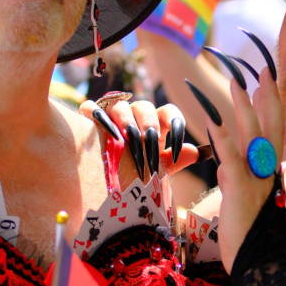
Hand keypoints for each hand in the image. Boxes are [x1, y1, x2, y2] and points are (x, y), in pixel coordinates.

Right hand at [79, 98, 197, 187]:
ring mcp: (111, 114)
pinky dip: (99, 117)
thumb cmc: (133, 171)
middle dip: (149, 126)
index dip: (176, 124)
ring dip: (127, 122)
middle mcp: (134, 114)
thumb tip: (195, 152)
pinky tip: (107, 134)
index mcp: (154, 124)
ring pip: (120, 106)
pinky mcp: (89, 116)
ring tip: (130, 139)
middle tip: (150, 145)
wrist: (104, 179)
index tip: (177, 145)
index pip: (169, 112)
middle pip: (145, 107)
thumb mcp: (154, 169)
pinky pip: (91, 108)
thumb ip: (173, 160)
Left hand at [205, 66, 283, 273]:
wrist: (259, 266)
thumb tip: (226, 164)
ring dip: (244, 107)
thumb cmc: (252, 236)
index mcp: (270, 171)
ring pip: (253, 135)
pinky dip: (222, 139)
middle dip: (266, 96)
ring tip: (236, 82)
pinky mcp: (240, 190)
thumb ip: (240, 178)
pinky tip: (212, 121)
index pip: (273, 130)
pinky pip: (231, 159)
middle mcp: (267, 170)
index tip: (265, 81)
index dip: (270, 104)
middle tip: (261, 69)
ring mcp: (256, 179)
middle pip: (271, 124)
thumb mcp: (248, 201)